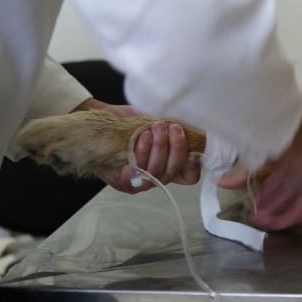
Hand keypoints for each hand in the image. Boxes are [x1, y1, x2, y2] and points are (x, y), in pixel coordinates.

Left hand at [73, 99, 200, 192]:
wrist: (103, 119)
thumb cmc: (131, 122)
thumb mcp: (159, 124)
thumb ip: (176, 130)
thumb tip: (198, 128)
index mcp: (167, 167)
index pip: (188, 177)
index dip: (193, 166)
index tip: (194, 149)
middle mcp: (154, 178)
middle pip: (173, 172)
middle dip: (176, 149)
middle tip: (173, 129)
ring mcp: (138, 182)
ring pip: (157, 172)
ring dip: (160, 147)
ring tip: (157, 128)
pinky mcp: (121, 181)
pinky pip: (137, 170)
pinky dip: (142, 152)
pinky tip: (142, 137)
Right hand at [218, 104, 301, 230]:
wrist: (284, 125)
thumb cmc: (270, 134)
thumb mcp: (252, 157)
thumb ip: (240, 173)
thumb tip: (219, 182)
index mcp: (288, 159)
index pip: (277, 184)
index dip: (265, 199)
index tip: (254, 211)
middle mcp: (301, 167)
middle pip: (284, 194)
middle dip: (269, 209)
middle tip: (256, 220)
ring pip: (292, 200)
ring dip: (277, 213)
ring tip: (261, 223)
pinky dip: (291, 213)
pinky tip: (276, 222)